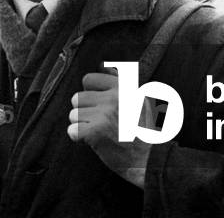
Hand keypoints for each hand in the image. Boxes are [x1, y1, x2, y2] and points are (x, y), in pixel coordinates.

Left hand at [67, 67, 151, 188]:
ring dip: (82, 125)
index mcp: (122, 88)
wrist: (150, 159)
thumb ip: (119, 82)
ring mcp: (103, 114)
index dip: (89, 94)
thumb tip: (102, 64)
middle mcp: (112, 98)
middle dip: (84, 112)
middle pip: (77, 98)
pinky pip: (72, 131)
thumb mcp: (138, 100)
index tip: (96, 105)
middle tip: (99, 122)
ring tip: (99, 132)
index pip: (88, 80)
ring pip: (73, 115)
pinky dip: (79, 138)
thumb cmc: (144, 132)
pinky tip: (93, 140)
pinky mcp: (95, 131)